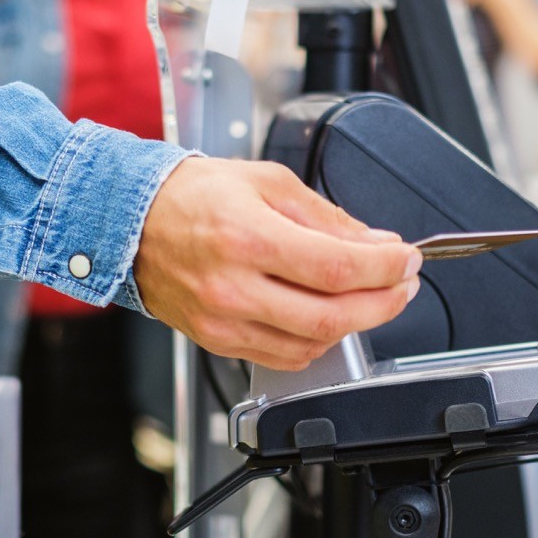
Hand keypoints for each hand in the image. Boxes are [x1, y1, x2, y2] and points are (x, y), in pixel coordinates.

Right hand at [134, 157, 422, 370]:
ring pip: (312, 342)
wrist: (129, 221)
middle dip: (383, 302)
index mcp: (247, 237)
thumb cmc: (192, 196)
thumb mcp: (267, 182)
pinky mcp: (217, 341)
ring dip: (354, 324)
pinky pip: (284, 356)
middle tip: (403, 284)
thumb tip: (376, 244)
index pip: (336, 266)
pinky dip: (317, 340)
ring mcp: (224, 321)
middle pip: (332, 314)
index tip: (407, 259)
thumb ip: (327, 217)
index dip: (385, 268)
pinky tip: (327, 316)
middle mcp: (234, 286)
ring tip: (369, 296)